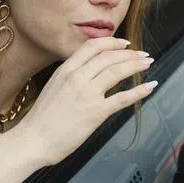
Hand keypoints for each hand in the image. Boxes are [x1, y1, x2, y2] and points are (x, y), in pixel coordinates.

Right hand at [15, 37, 156, 164]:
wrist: (33, 140)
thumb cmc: (42, 118)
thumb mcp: (54, 86)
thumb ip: (71, 76)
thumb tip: (89, 71)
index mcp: (65, 69)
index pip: (93, 46)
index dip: (113, 42)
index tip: (125, 44)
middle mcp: (77, 77)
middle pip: (109, 57)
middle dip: (130, 54)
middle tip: (142, 55)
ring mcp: (87, 94)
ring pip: (117, 71)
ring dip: (136, 65)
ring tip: (147, 64)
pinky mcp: (96, 112)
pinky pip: (123, 97)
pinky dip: (139, 90)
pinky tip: (149, 86)